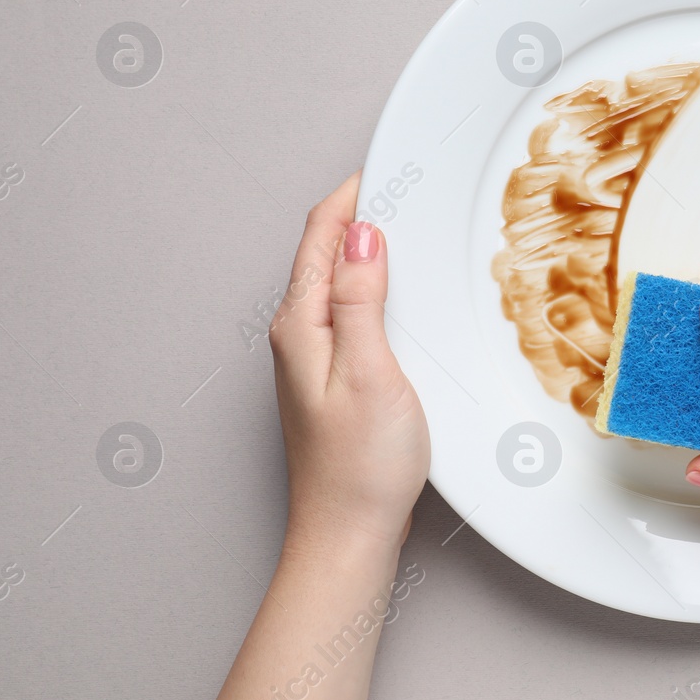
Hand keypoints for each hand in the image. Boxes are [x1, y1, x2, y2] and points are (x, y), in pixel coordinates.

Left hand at [268, 173, 429, 551]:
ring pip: (337, 281)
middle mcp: (298, 336)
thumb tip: (363, 237)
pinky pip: (349, 311)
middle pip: (325, 253)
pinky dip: (373, 286)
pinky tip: (398, 291)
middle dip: (359, 212)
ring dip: (366, 249)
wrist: (349, 533)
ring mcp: (313, 358)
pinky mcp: (334, 377)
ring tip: (402, 222)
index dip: (351, 196)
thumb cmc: (360, 467)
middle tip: (400, 182)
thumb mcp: (370, 372)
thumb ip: (362, 301)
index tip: (384, 165)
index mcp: (301, 325)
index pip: (320, 237)